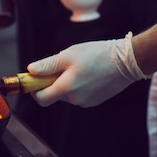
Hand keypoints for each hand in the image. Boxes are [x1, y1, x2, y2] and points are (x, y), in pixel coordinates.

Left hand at [28, 33, 147, 107]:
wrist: (127, 61)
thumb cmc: (97, 55)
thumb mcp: (68, 55)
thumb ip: (47, 65)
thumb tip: (30, 71)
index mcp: (66, 89)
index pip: (41, 99)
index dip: (35, 90)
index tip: (35, 79)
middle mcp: (75, 100)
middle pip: (54, 95)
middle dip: (53, 82)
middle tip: (62, 65)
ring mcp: (87, 102)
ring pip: (67, 94)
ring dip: (67, 83)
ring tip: (79, 67)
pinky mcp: (96, 100)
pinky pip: (79, 94)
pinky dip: (79, 85)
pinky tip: (89, 72)